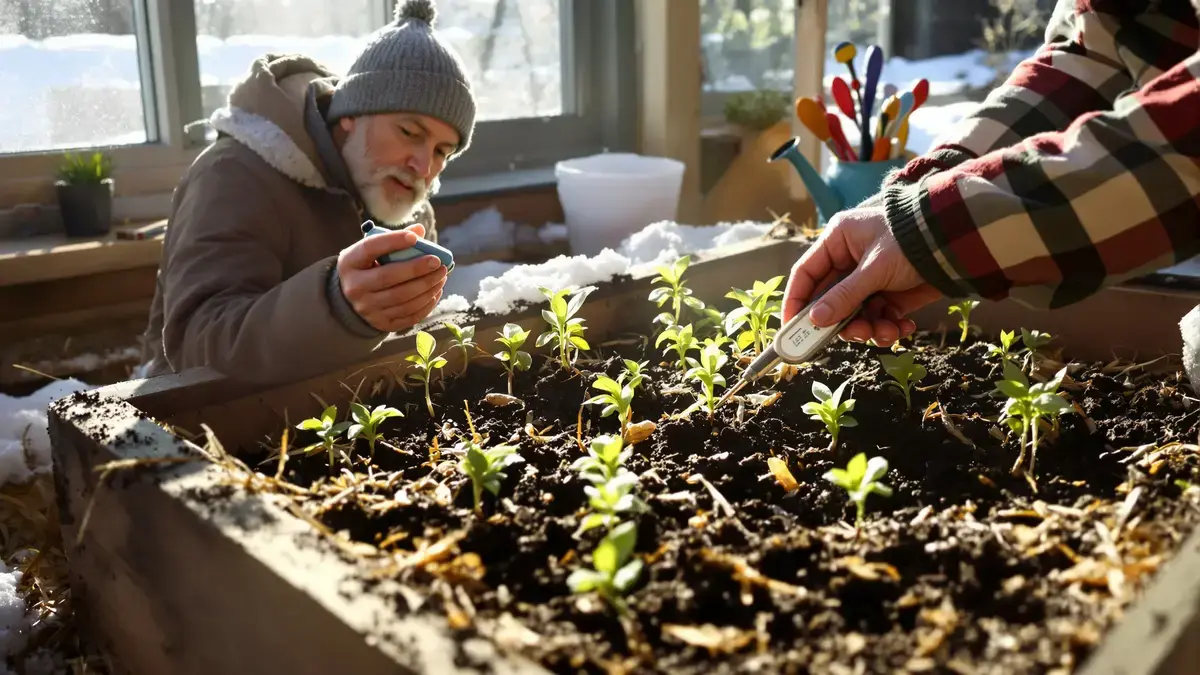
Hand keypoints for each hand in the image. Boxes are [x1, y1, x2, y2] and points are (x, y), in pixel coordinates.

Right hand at [337, 223, 447, 332]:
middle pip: (389, 278)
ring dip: (427, 287)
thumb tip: (419, 230)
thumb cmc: (366, 269)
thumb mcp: (369, 252)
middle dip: (417, 269)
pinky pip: (409, 316)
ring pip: (403, 299)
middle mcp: (355, 288)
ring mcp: (368, 309)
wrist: (350, 303)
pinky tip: (436, 292)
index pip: (370, 249)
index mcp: (350, 263)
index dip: (392, 241)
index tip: (414, 238)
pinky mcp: (381, 324)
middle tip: (438, 262)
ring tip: (442, 276)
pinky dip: (427, 304)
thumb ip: (392, 240)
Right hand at [782, 205, 941, 346]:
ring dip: (869, 328)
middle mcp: (849, 261)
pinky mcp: (891, 295)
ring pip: (855, 315)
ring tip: (886, 331)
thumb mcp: (874, 269)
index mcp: (837, 242)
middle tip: (854, 336)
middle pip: (830, 301)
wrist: (959, 243)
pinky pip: (878, 318)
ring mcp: (870, 280)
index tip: (791, 329)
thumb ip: (844, 296)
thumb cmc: (911, 241)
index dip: (796, 302)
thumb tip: (815, 320)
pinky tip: (903, 327)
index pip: (805, 274)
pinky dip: (888, 327)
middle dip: (842, 322)